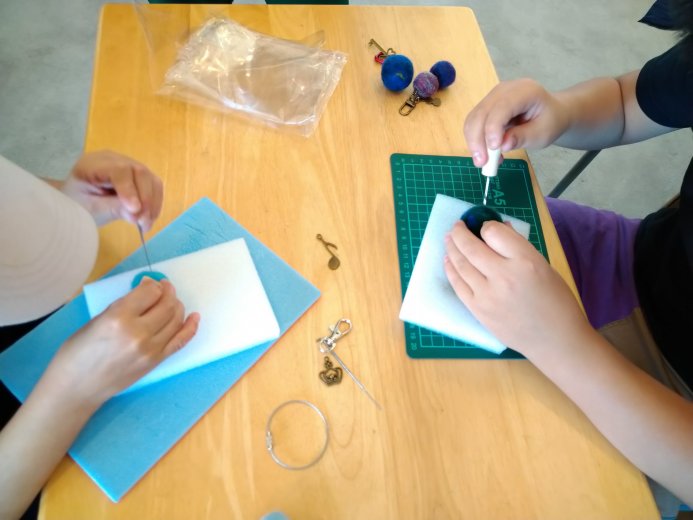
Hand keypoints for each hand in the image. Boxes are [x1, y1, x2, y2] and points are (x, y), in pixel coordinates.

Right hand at [41, 277, 199, 406]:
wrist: (77, 387)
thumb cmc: (77, 352)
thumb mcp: (97, 320)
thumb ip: (122, 305)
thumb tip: (144, 292)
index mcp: (118, 318)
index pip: (150, 292)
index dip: (152, 284)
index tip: (150, 283)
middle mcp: (138, 333)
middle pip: (166, 304)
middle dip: (168, 292)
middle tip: (164, 288)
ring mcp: (150, 349)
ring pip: (176, 320)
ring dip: (177, 306)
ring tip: (172, 301)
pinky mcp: (156, 361)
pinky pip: (180, 341)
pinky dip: (190, 327)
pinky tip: (194, 317)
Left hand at [59, 150, 163, 230]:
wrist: (79, 201)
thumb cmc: (79, 205)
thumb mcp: (91, 209)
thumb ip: (113, 208)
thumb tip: (137, 214)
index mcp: (94, 164)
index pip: (118, 170)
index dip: (129, 190)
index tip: (135, 212)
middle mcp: (114, 159)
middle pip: (139, 172)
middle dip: (146, 200)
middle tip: (143, 223)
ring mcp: (129, 165)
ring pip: (151, 179)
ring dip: (153, 203)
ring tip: (146, 224)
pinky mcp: (139, 175)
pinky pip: (154, 186)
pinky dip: (155, 203)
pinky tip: (148, 217)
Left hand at [443, 220, 590, 356]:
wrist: (555, 340)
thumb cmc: (556, 302)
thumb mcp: (544, 267)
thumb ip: (518, 247)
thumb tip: (497, 230)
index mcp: (526, 261)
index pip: (494, 232)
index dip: (487, 226)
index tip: (485, 227)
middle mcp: (503, 275)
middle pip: (471, 247)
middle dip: (460, 233)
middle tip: (457, 226)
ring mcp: (487, 295)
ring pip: (460, 264)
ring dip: (452, 248)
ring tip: (449, 239)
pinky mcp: (478, 310)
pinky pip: (458, 284)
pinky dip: (450, 270)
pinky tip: (448, 260)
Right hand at [464, 79, 570, 166]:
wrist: (550, 113)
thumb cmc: (549, 122)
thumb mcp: (542, 133)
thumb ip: (523, 137)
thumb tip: (503, 145)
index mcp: (524, 91)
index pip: (501, 107)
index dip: (493, 128)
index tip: (493, 149)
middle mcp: (504, 90)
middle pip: (481, 113)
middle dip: (477, 139)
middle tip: (481, 163)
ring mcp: (493, 96)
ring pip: (473, 119)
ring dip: (474, 142)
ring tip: (485, 162)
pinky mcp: (487, 106)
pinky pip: (474, 123)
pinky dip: (476, 140)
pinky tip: (487, 154)